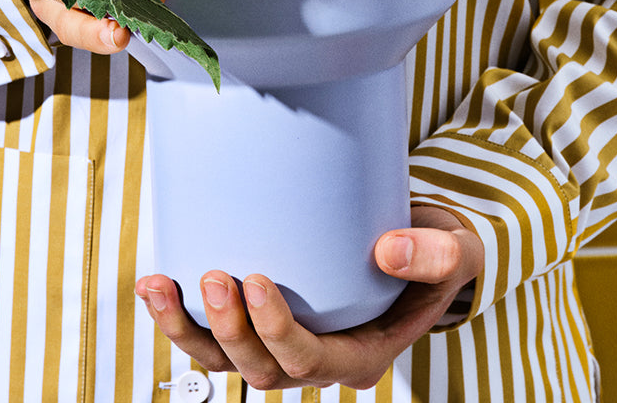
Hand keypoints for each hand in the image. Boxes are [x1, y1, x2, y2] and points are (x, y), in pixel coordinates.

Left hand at [134, 206, 483, 389]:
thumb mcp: (457, 252)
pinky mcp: (265, 322)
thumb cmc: (437, 253)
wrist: (420, 247)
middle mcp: (320, 360)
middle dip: (231, 331)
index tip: (257, 281)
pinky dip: (184, 316)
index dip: (278, 332)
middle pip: (262, 369)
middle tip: (215, 276)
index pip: (312, 361)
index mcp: (363, 354)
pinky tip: (159, 283)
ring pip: (228, 361)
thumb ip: (436, 255)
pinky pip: (217, 336)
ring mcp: (287, 345)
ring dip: (189, 330)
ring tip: (160, 286)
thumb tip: (387, 252)